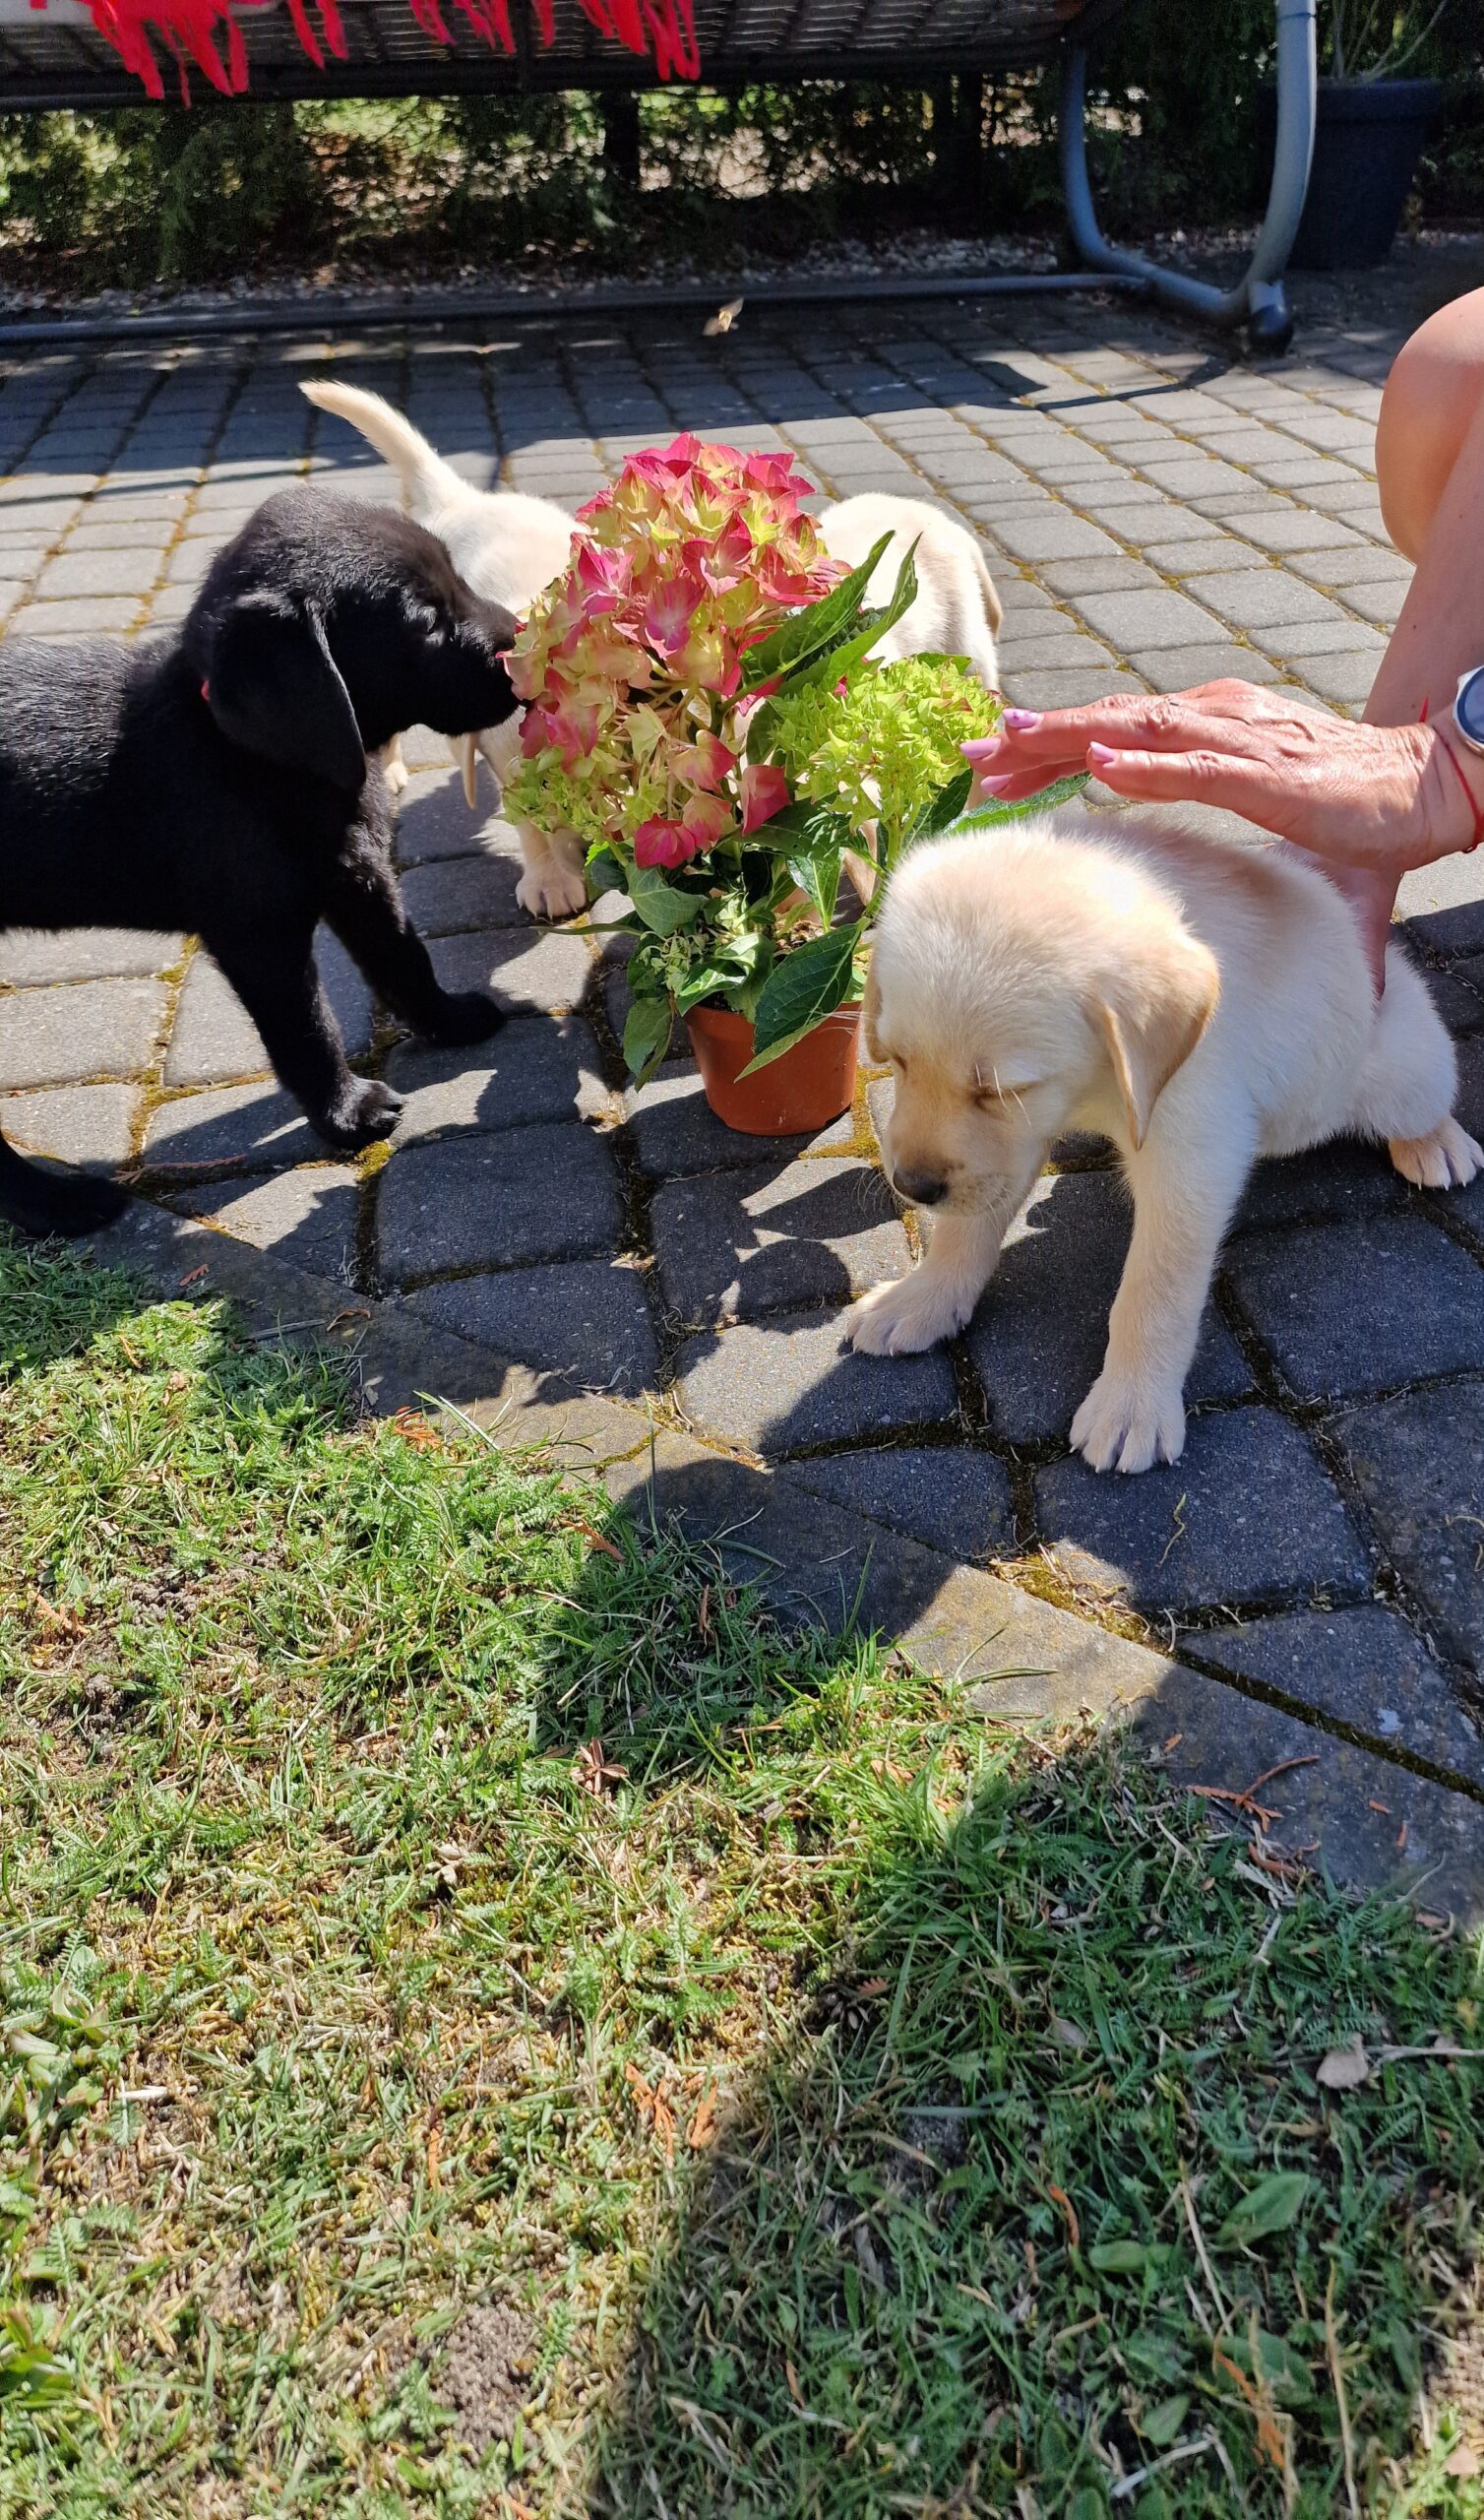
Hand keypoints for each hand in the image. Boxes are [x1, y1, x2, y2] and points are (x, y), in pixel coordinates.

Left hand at [963, 680, 1483, 880]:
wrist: (1428, 788)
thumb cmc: (1352, 809)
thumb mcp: (1264, 827)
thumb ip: (1216, 851)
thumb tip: (1181, 909)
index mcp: (1211, 731)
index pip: (1116, 735)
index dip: (1051, 748)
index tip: (994, 770)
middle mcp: (1217, 723)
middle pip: (1109, 724)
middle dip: (1037, 741)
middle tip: (972, 760)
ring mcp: (1241, 742)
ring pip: (1139, 731)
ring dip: (1071, 738)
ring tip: (1010, 746)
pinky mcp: (1271, 773)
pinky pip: (1198, 766)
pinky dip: (1147, 762)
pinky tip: (1100, 766)